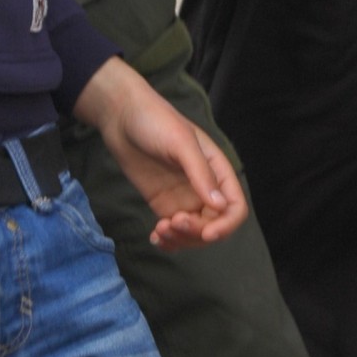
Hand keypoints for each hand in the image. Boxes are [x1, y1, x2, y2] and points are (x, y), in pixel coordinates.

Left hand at [73, 57, 247, 247]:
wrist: (121, 116)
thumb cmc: (155, 120)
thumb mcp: (180, 142)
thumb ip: (200, 173)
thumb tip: (220, 206)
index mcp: (217, 169)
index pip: (235, 207)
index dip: (226, 225)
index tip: (207, 233)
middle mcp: (204, 187)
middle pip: (214, 225)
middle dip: (196, 232)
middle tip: (171, 222)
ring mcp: (183, 197)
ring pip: (194, 232)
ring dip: (181, 239)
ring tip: (159, 230)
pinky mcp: (163, 203)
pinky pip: (174, 231)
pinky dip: (169, 241)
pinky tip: (156, 238)